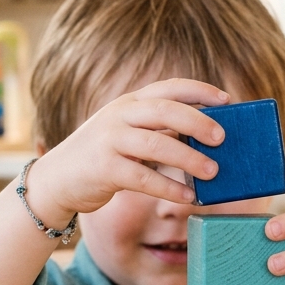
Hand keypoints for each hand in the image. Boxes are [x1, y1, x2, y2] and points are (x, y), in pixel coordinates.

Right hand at [27, 79, 228, 224]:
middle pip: (166, 111)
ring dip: (189, 158)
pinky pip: (143, 178)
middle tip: (222, 138)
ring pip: (157, 145)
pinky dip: (169, 188)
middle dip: (198, 122)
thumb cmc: (102, 157)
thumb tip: (203, 137)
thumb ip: (158, 131)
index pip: (169, 88)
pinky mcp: (104, 169)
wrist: (57, 180)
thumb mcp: (127, 134)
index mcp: (129, 103)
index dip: (199, 91)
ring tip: (213, 171)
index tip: (227, 99)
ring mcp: (110, 141)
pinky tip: (188, 197)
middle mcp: (119, 116)